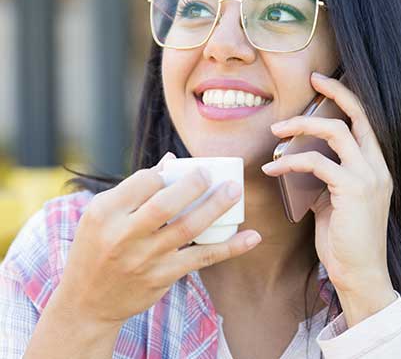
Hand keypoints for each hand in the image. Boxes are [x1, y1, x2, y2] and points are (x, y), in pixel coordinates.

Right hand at [57, 152, 261, 327]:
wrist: (87, 301)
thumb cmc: (96, 247)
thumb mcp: (102, 214)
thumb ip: (136, 188)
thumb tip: (171, 161)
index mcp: (105, 212)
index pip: (143, 182)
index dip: (165, 172)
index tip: (179, 170)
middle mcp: (123, 235)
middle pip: (166, 204)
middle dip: (194, 184)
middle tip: (211, 173)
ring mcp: (145, 258)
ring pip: (188, 228)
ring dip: (216, 207)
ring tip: (235, 190)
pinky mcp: (163, 277)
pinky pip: (202, 258)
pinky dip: (230, 247)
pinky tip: (252, 237)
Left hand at [261, 72, 395, 324]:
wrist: (361, 273)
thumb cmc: (345, 238)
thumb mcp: (334, 200)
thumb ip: (324, 178)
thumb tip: (300, 162)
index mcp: (375, 165)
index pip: (363, 121)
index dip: (345, 97)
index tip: (322, 81)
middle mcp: (377, 165)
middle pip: (357, 115)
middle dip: (334, 92)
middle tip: (310, 80)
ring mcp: (368, 176)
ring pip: (335, 132)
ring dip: (301, 126)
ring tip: (276, 132)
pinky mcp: (354, 189)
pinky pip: (316, 162)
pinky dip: (290, 161)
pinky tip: (272, 167)